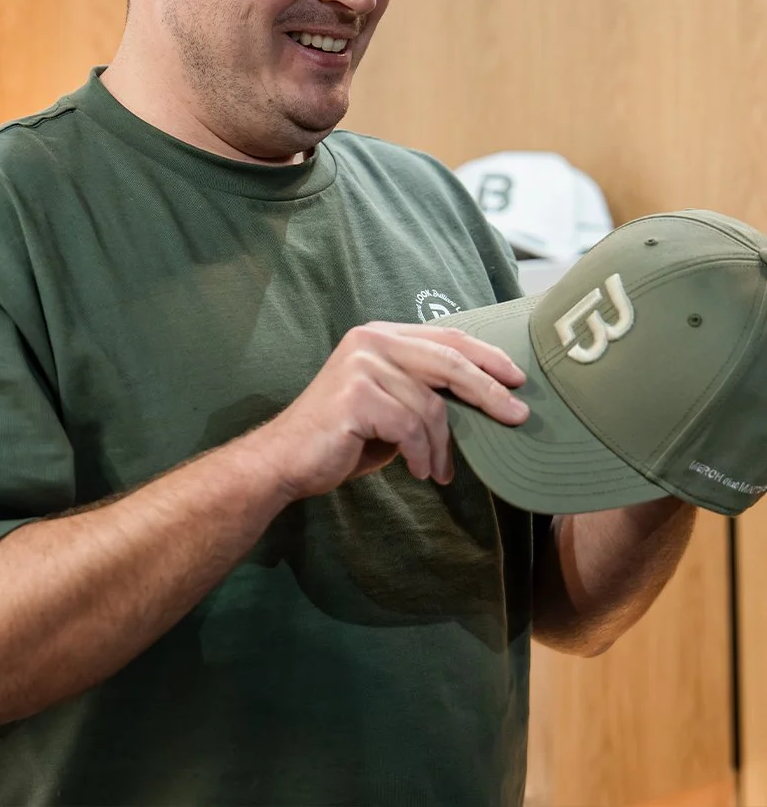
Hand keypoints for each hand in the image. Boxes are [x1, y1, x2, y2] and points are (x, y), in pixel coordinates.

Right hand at [253, 321, 527, 500]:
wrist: (287, 459)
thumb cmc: (343, 437)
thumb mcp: (392, 406)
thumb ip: (424, 392)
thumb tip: (484, 401)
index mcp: (381, 335)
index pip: (447, 337)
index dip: (486, 355)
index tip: (518, 377)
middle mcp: (371, 340)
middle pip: (449, 362)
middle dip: (489, 391)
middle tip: (518, 416)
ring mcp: (362, 365)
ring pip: (429, 406)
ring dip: (440, 447)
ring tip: (437, 470)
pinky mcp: (355, 395)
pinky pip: (409, 427)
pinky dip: (419, 454)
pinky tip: (416, 470)